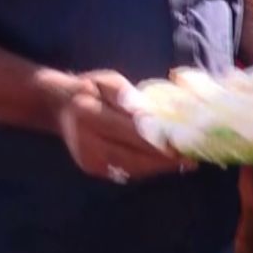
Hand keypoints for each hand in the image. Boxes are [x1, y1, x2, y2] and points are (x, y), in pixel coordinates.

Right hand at [55, 70, 195, 182]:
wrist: (59, 106)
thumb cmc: (91, 89)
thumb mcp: (110, 81)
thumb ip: (130, 96)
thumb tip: (151, 111)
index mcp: (89, 114)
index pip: (132, 132)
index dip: (160, 140)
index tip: (186, 143)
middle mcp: (87, 141)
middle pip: (134, 155)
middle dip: (166, 159)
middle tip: (193, 159)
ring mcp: (89, 159)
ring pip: (132, 167)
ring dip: (160, 167)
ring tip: (186, 163)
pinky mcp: (93, 168)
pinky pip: (126, 171)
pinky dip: (148, 168)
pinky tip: (166, 164)